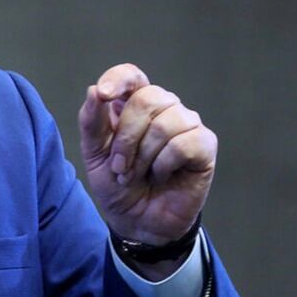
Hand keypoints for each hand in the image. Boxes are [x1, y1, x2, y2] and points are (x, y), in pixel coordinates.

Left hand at [77, 64, 216, 245]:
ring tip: (139, 175)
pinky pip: (183, 144)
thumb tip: (94, 90)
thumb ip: (92, 123)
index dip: (118, 79)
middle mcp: (164, 107)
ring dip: (143, 157)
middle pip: (146, 98)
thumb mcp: (94, 155)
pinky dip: (164, 165)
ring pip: (165, 123)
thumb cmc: (118, 184)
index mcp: (134, 104)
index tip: (103, 94)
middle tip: (120, 166)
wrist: (138, 221)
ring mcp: (187, 124)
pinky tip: (162, 175)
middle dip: (126, 138)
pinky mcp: (204, 145)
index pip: (132, 75)